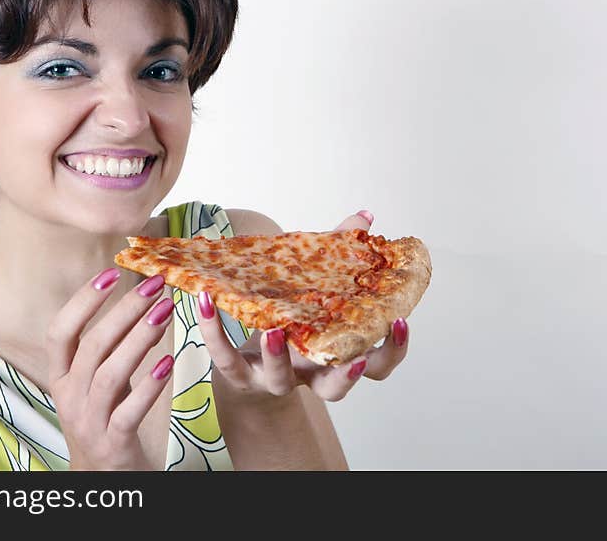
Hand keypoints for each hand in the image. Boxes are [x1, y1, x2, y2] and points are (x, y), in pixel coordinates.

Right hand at [46, 268, 174, 469]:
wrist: (104, 480)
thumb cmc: (104, 421)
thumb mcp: (94, 384)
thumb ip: (106, 350)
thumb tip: (135, 302)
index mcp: (61, 378)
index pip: (59, 332)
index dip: (82, 301)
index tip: (111, 273)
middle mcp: (69, 398)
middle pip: (92, 347)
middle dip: (123, 311)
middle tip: (154, 285)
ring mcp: (89, 422)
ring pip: (109, 374)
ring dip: (139, 339)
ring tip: (165, 312)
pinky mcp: (113, 444)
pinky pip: (129, 411)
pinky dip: (148, 386)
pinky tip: (169, 362)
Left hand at [197, 210, 409, 402]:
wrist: (247, 368)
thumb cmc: (292, 323)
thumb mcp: (319, 291)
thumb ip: (341, 254)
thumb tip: (364, 217)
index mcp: (335, 355)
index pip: (378, 365)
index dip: (393, 350)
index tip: (399, 321)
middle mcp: (309, 374)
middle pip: (336, 389)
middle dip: (345, 375)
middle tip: (351, 356)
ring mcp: (273, 378)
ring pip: (279, 380)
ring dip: (277, 356)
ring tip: (273, 330)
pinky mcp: (237, 374)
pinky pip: (224, 358)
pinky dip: (214, 331)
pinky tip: (207, 301)